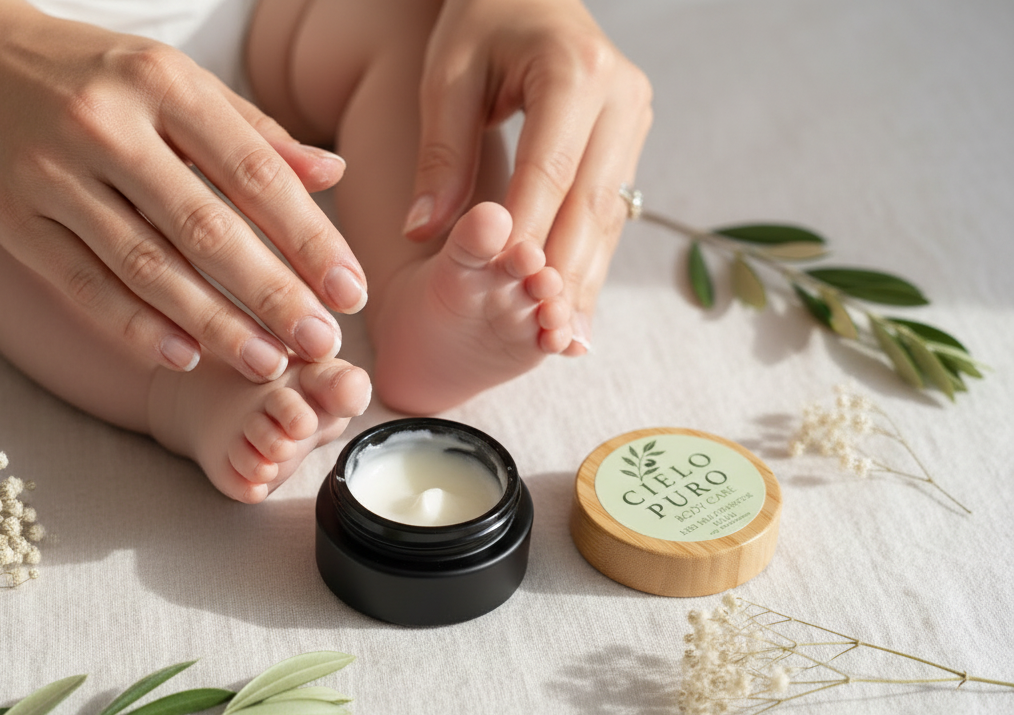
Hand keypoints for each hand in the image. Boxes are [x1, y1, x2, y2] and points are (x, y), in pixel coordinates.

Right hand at [0, 7, 367, 379]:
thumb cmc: (95, 74)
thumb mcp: (177, 81)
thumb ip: (254, 132)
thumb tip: (333, 175)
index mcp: (162, 83)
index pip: (254, 172)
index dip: (309, 238)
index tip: (350, 292)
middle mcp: (106, 125)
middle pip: (205, 227)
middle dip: (272, 293)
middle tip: (320, 344)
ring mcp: (52, 173)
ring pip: (146, 266)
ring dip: (214, 323)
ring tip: (268, 363)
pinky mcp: (12, 219)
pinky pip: (83, 285)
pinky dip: (137, 327)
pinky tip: (186, 358)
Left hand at [403, 0, 651, 352]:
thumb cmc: (480, 24)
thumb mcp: (448, 76)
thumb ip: (440, 154)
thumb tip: (422, 230)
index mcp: (574, 71)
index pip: (550, 171)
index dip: (528, 235)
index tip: (504, 291)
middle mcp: (620, 94)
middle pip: (590, 202)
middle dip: (565, 274)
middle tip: (543, 336)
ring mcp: (634, 118)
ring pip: (608, 214)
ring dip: (585, 279)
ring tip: (563, 340)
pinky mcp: (632, 138)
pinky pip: (611, 210)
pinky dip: (591, 260)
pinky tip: (576, 307)